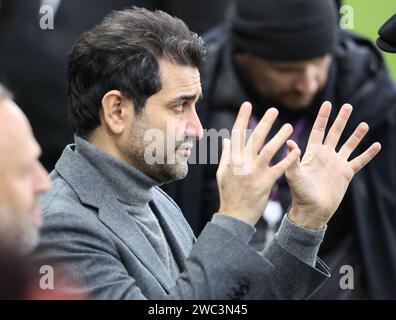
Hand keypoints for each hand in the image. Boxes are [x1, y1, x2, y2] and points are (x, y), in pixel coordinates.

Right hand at [216, 102, 300, 225]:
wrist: (234, 216)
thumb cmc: (228, 193)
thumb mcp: (222, 173)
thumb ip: (226, 154)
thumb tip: (227, 138)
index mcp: (232, 159)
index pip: (237, 134)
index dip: (242, 118)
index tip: (247, 104)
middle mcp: (242, 164)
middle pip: (254, 138)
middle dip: (264, 123)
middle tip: (274, 110)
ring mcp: (254, 173)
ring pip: (268, 150)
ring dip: (279, 138)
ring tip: (289, 126)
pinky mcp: (265, 183)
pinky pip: (279, 168)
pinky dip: (288, 159)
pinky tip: (296, 150)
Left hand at [286, 101, 380, 229]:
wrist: (312, 209)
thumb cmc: (299, 193)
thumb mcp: (293, 174)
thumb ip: (292, 158)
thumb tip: (289, 141)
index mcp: (312, 153)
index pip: (318, 130)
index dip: (323, 117)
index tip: (327, 103)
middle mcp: (325, 155)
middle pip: (335, 133)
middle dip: (340, 120)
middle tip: (347, 106)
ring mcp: (337, 163)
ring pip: (349, 145)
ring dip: (356, 135)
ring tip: (364, 124)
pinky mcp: (346, 173)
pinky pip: (359, 161)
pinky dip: (368, 154)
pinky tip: (377, 145)